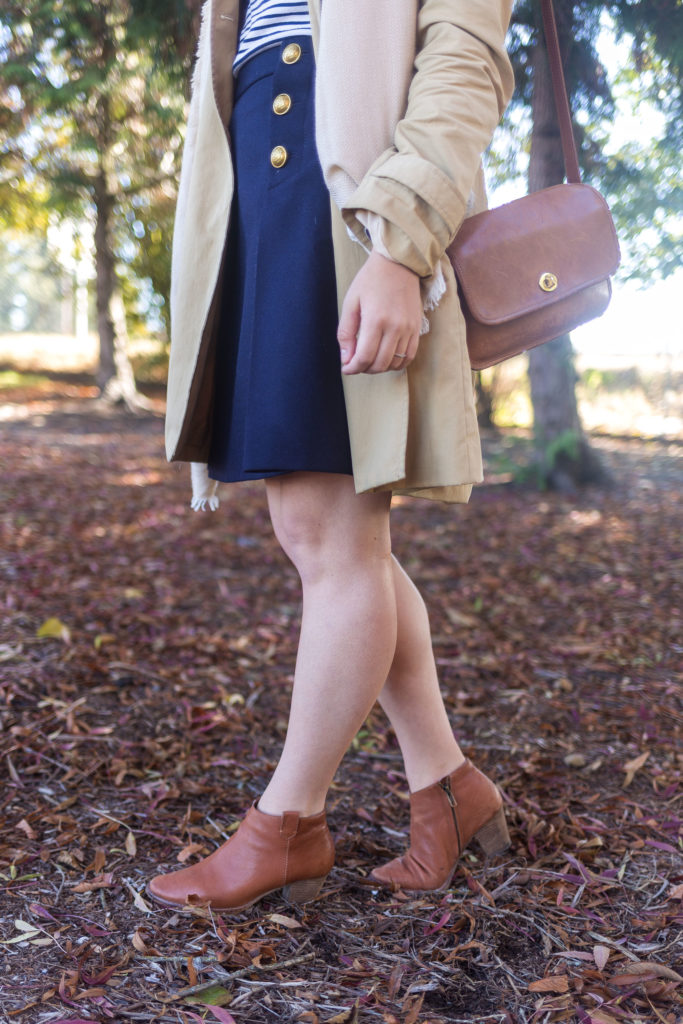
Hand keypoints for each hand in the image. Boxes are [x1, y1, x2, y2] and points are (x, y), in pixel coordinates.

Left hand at [337, 250, 422, 374]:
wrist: (398, 263)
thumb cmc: (370, 280)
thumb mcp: (350, 302)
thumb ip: (345, 332)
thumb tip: (345, 358)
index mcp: (375, 320)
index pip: (364, 357)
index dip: (352, 368)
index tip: (345, 368)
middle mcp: (395, 327)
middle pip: (380, 364)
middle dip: (364, 369)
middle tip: (356, 364)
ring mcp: (409, 329)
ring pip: (395, 363)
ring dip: (380, 367)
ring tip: (370, 360)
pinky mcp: (417, 328)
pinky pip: (409, 356)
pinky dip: (397, 363)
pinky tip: (386, 358)